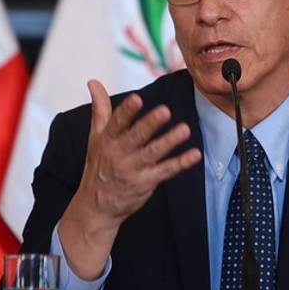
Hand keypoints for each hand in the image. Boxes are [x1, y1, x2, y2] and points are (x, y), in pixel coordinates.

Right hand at [58, 80, 201, 279]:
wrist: (95, 207)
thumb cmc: (98, 166)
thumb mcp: (95, 137)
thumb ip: (100, 110)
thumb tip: (94, 83)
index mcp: (107, 140)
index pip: (116, 123)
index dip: (126, 112)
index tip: (137, 99)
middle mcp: (119, 154)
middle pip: (136, 137)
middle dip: (150, 124)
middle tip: (165, 111)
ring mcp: (133, 170)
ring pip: (153, 153)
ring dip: (169, 142)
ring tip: (185, 130)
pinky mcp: (146, 183)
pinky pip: (165, 171)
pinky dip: (180, 163)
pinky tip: (194, 155)